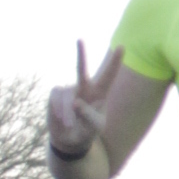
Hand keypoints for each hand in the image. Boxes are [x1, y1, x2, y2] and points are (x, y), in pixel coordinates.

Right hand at [48, 41, 120, 160]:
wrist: (69, 139)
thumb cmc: (87, 131)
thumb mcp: (94, 127)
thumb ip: (89, 116)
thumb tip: (76, 102)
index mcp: (100, 93)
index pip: (109, 75)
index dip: (115, 62)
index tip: (122, 47)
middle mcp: (84, 88)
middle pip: (81, 68)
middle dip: (81, 54)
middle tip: (80, 39)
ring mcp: (69, 90)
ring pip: (67, 96)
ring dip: (67, 113)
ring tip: (69, 125)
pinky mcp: (56, 95)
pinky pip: (56, 99)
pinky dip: (58, 111)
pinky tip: (61, 119)